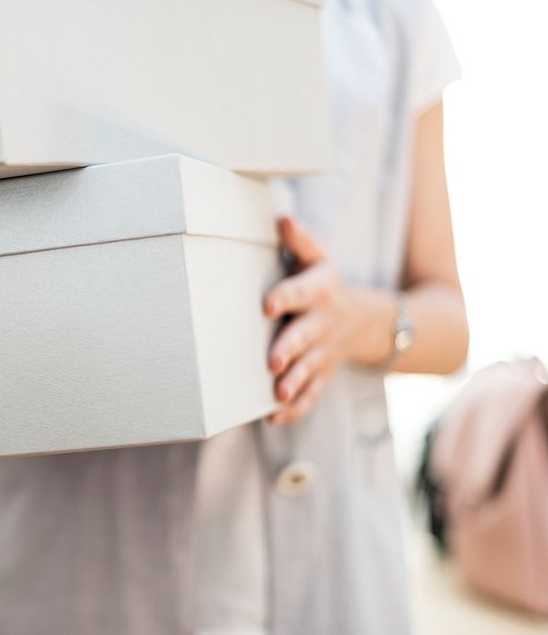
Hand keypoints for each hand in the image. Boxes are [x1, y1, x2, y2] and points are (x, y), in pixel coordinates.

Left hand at [263, 217, 355, 425]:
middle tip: (273, 360)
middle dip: (290, 348)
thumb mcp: (319, 259)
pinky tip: (274, 418)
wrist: (369, 321)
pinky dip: (295, 409)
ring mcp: (324, 352)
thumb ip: (300, 241)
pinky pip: (312, 394)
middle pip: (306, 336)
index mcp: (319, 292)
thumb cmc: (326, 284)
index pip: (302, 292)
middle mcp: (323, 323)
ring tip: (277, 393)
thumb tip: (281, 218)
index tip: (266, 305)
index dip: (286, 297)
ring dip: (294, 382)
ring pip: (310, 369)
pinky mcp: (323, 373)